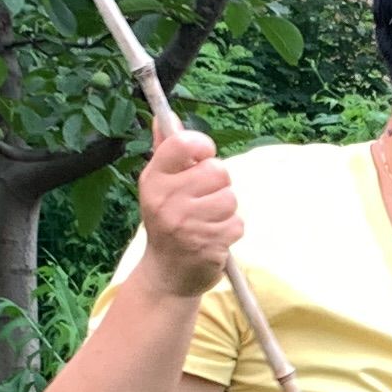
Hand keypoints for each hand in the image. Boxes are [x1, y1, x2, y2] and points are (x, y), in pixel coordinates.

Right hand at [135, 124, 241, 298]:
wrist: (167, 274)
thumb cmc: (167, 222)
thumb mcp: (159, 185)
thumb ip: (166, 150)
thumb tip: (166, 116)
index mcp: (153, 179)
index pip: (183, 143)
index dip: (202, 147)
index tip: (202, 157)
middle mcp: (165, 199)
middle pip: (217, 171)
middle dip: (218, 184)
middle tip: (203, 200)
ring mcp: (186, 224)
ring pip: (231, 198)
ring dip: (226, 210)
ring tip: (207, 220)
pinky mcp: (207, 244)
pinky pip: (237, 223)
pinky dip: (231, 230)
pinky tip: (213, 237)